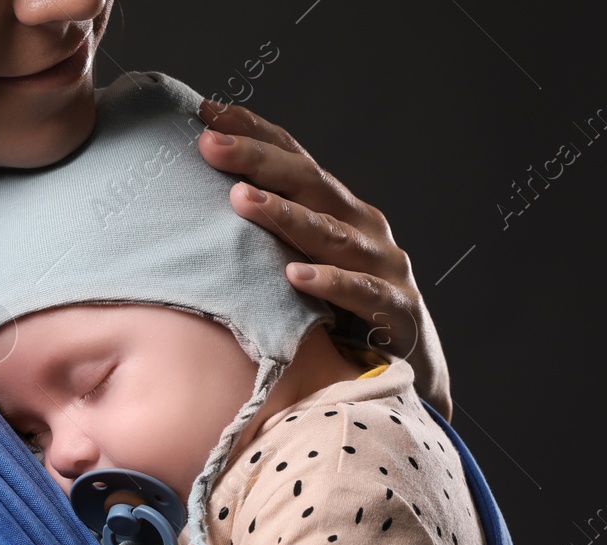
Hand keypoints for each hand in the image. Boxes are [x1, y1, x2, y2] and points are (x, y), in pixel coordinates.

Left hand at [195, 98, 452, 418]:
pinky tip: (293, 275)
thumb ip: (271, 235)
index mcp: (339, 209)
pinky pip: (359, 292)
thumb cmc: (342, 312)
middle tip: (210, 143)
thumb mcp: (305, 263)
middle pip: (310, 183)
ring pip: (330, 233)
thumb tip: (200, 209)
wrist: (406, 369)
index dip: (254, 132)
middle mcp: (364, 226)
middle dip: (258, 159)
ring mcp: (384, 266)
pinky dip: (328, 282)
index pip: (295, 158)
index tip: (204, 112)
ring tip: (241, 198)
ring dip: (285, 215)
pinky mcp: (397, 309)